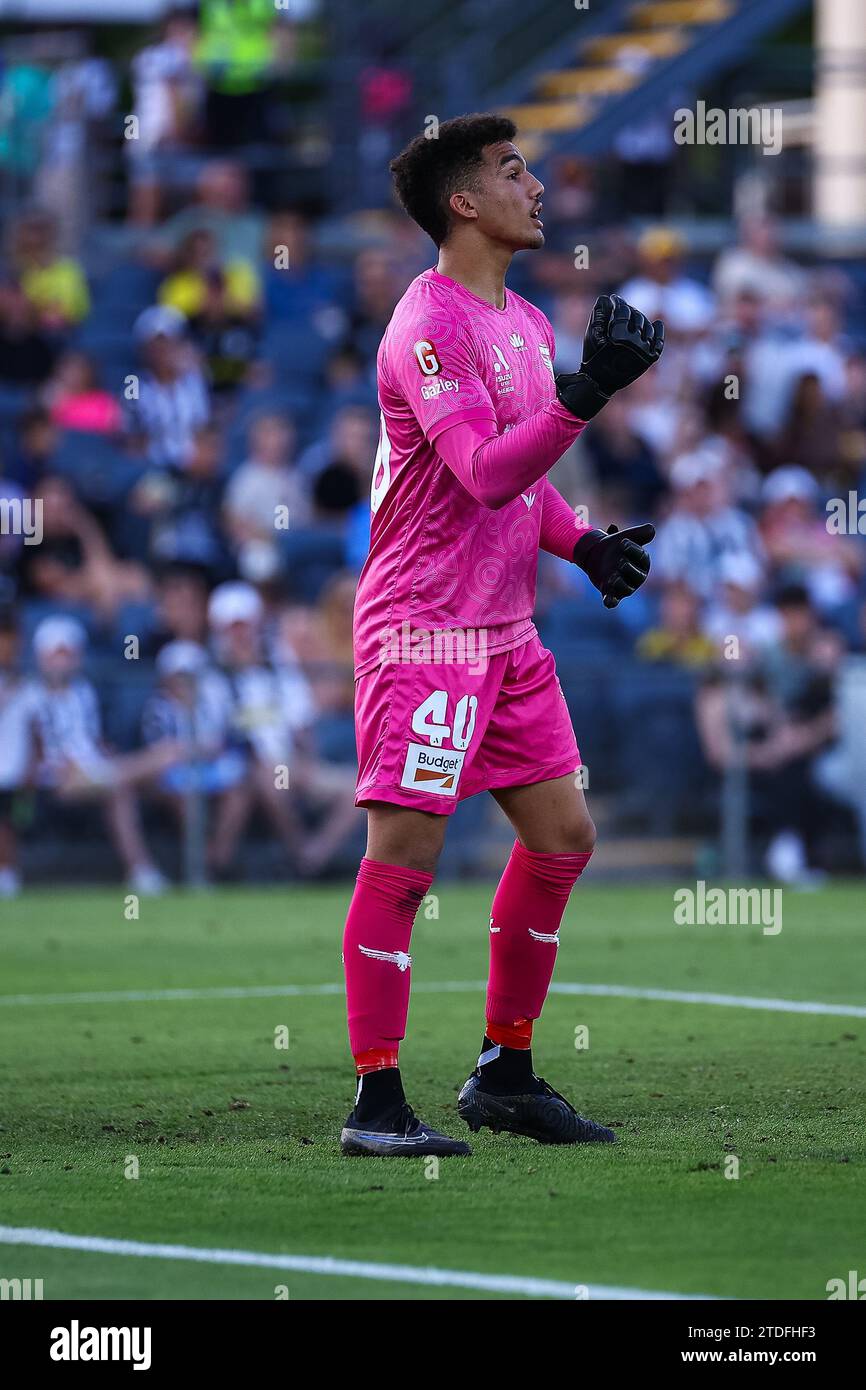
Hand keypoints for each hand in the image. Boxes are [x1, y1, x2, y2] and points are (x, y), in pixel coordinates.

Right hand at [555, 294, 664, 419]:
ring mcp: (644, 352)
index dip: (618, 302)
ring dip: (641, 319)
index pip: (623, 311)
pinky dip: (659, 332)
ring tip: (634, 317)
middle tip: (623, 308)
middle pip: (637, 317)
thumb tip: (606, 298)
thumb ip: (598, 315)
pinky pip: (659, 342)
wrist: (600, 383)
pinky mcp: (650, 359)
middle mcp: (634, 343)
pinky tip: (657, 323)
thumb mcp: (591, 335)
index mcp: (619, 337)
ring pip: (648, 327)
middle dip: (629, 310)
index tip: (615, 299)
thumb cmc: (593, 358)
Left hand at [573, 521, 654, 608]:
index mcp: (643, 562)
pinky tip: (608, 601)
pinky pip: (613, 601)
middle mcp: (636, 577)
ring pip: (625, 589)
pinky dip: (611, 601)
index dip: (633, 550)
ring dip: (619, 583)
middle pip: (637, 576)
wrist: (595, 554)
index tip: (622, 543)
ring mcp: (624, 587)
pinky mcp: (611, 593)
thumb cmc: (615, 546)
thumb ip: (641, 533)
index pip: (642, 558)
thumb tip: (651, 530)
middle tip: (620, 561)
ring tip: (612, 577)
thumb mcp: (628, 536)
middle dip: (629, 568)